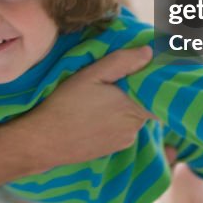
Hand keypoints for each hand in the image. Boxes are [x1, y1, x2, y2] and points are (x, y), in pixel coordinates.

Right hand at [12, 44, 154, 173]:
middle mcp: (134, 130)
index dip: (153, 83)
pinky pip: (121, 130)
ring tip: (99, 99)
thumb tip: (149, 52)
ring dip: (123, 107)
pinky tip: (94, 115)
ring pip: (132, 118)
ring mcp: (123, 142)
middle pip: (144, 106)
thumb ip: (122, 62)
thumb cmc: (67, 105)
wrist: (44, 141)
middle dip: (134, 93)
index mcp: (134, 110)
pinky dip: (113, 121)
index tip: (143, 72)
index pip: (158, 96)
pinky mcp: (111, 150)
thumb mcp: (92, 75)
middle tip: (113, 82)